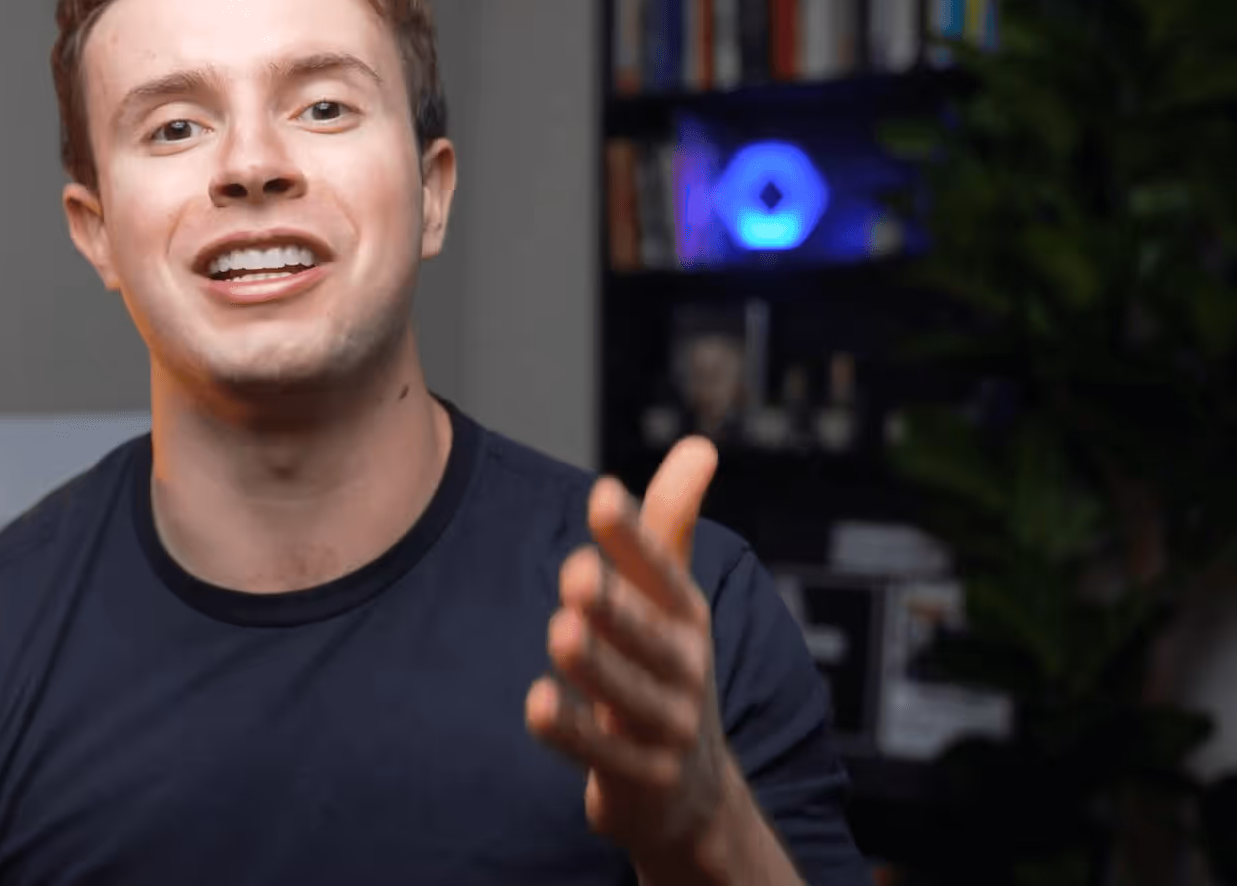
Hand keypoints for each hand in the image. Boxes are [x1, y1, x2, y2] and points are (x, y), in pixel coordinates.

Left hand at [525, 437, 733, 868]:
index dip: (634, 537)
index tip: (603, 494)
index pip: (663, 571)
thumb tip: (700, 444)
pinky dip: (570, 732)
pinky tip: (537, 703)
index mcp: (687, 617)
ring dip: (596, 666)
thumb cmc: (667, 668)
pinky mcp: (642, 777)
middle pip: (649, 636)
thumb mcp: (674, 599)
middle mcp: (684, 669)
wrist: (692, 791)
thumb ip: (670, 525)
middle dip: (617, 606)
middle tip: (578, 574)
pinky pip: (602, 755)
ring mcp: (666, 727)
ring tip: (563, 631)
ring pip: (627, 693)